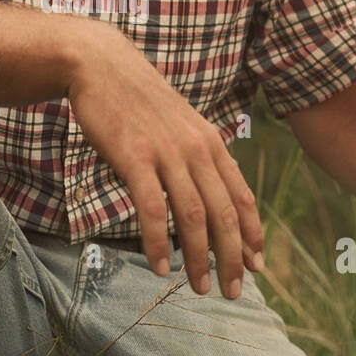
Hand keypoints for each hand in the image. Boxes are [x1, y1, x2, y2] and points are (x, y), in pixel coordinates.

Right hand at [66, 20, 264, 297]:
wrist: (99, 64)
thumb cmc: (136, 99)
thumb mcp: (178, 123)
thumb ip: (195, 155)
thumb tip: (206, 194)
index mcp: (210, 142)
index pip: (241, 196)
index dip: (252, 234)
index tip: (256, 266)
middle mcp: (196, 148)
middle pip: (223, 213)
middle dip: (232, 258)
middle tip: (232, 292)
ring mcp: (166, 152)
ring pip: (192, 216)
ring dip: (198, 258)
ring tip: (200, 288)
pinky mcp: (134, 157)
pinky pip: (151, 209)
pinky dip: (158, 242)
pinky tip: (161, 267)